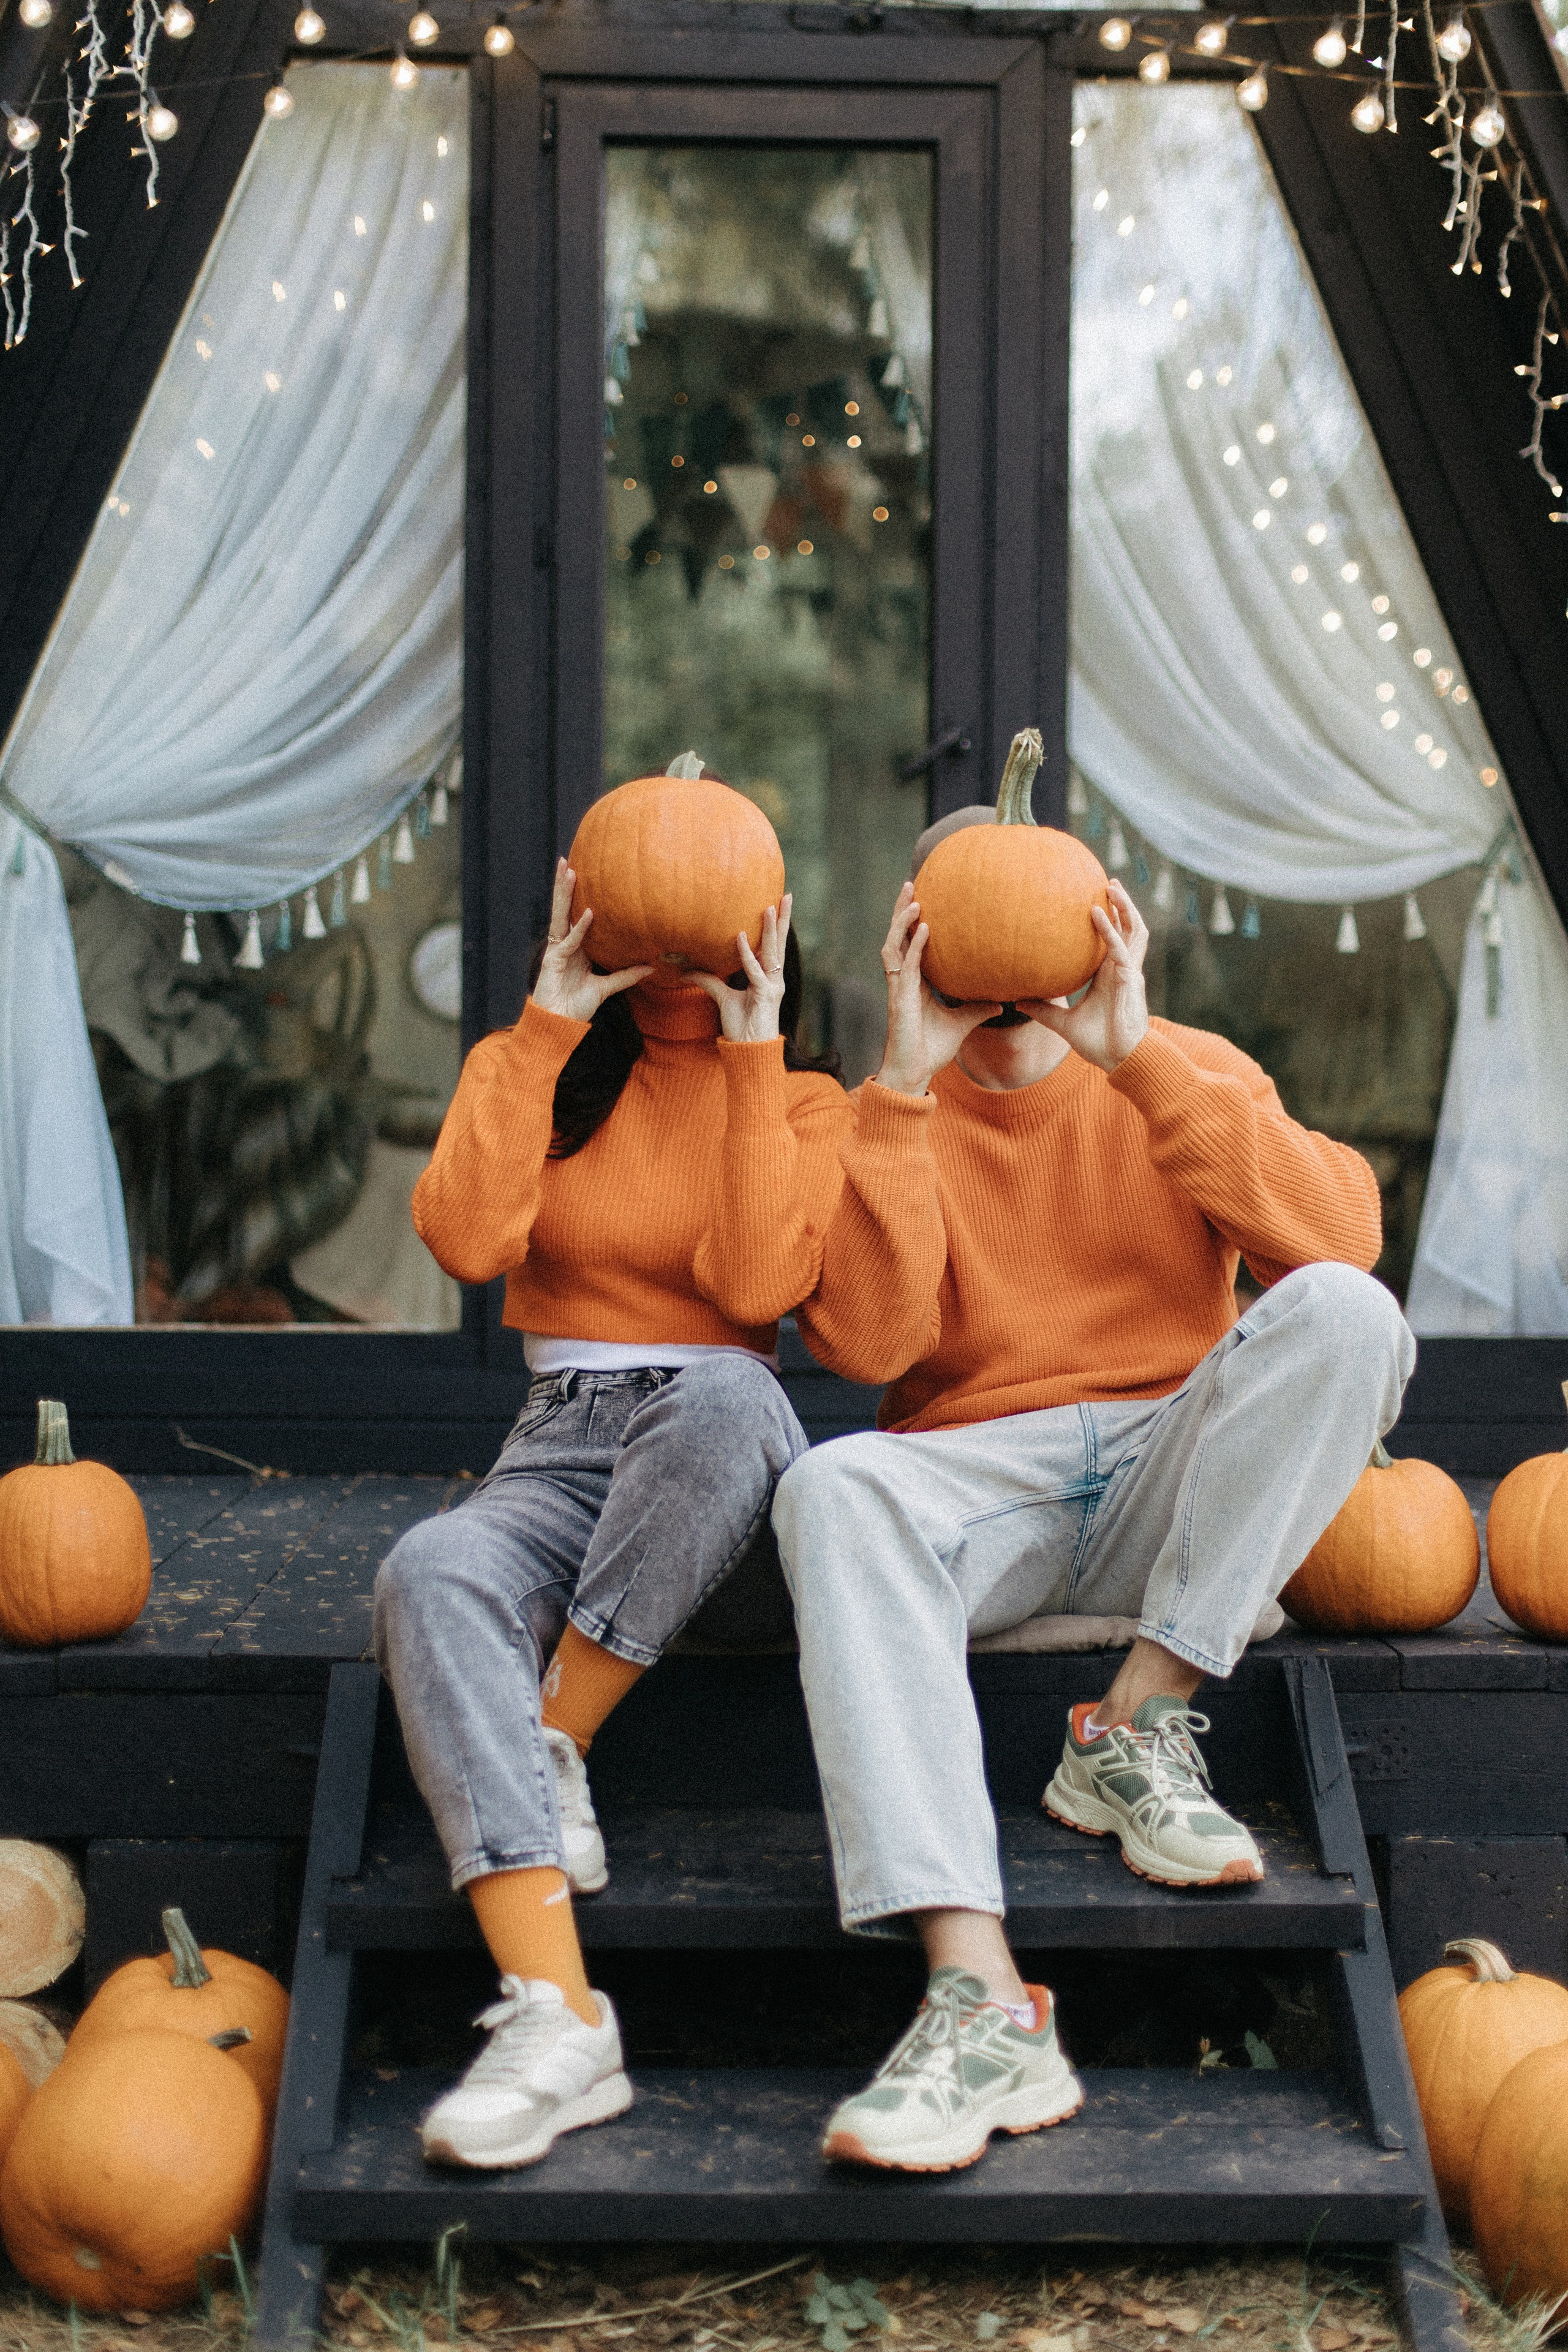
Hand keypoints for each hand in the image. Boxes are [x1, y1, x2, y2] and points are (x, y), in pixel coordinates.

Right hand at [530, 858, 651, 1020]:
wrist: (559, 1025)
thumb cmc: (576, 1007)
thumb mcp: (606, 988)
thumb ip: (625, 976)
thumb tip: (651, 967)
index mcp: (575, 948)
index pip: (576, 915)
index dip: (579, 896)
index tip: (585, 873)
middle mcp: (564, 945)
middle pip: (565, 909)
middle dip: (566, 886)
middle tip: (567, 860)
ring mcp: (557, 951)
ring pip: (561, 916)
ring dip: (564, 893)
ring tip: (569, 870)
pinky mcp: (553, 961)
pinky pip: (569, 941)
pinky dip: (579, 928)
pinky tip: (588, 913)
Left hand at [691, 896, 792, 1042]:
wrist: (749, 1051)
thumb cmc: (741, 1027)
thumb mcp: (722, 998)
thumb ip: (709, 981)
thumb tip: (686, 971)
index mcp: (769, 977)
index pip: (773, 946)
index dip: (775, 926)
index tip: (777, 903)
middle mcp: (774, 979)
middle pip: (779, 943)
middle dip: (783, 918)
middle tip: (787, 894)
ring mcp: (773, 987)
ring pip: (772, 952)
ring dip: (770, 929)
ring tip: (769, 906)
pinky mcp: (766, 996)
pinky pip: (755, 971)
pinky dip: (747, 954)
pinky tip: (741, 937)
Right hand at [875, 884, 1000, 1096]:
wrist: (914, 1074)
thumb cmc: (931, 1050)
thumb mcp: (962, 1023)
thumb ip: (978, 1009)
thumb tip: (1002, 1001)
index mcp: (913, 983)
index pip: (909, 944)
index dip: (912, 922)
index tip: (923, 898)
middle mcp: (902, 980)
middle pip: (897, 937)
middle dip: (902, 910)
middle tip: (911, 883)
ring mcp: (898, 988)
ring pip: (894, 945)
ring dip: (902, 921)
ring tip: (915, 897)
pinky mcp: (899, 999)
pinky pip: (906, 965)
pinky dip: (914, 946)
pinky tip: (924, 928)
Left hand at [1019, 879, 1149, 1072]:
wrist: (1118, 1060)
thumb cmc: (1099, 1043)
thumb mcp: (1063, 1024)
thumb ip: (1043, 1010)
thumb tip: (1016, 1001)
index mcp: (1110, 975)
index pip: (1112, 939)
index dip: (1109, 919)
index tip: (1092, 899)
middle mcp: (1122, 968)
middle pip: (1128, 927)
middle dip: (1121, 904)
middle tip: (1106, 881)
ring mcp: (1129, 972)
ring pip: (1132, 930)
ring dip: (1123, 907)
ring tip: (1110, 885)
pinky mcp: (1129, 979)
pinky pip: (1118, 948)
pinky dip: (1108, 929)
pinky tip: (1095, 912)